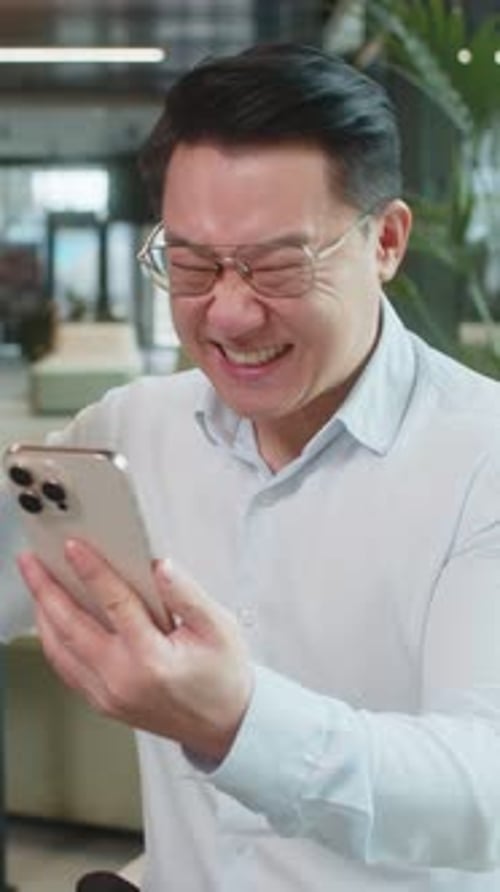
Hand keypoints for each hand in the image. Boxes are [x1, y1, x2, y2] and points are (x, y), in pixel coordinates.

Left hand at [17, 541, 253, 761]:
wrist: (225, 724)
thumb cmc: (223, 675)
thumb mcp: (219, 627)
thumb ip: (187, 594)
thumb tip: (160, 566)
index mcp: (152, 658)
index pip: (113, 603)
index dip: (91, 570)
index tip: (72, 547)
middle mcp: (123, 679)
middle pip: (71, 626)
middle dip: (46, 588)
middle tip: (31, 561)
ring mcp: (108, 695)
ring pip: (60, 649)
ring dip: (42, 613)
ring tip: (36, 584)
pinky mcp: (102, 703)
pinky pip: (66, 668)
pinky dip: (52, 640)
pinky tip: (51, 620)